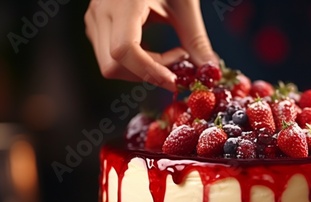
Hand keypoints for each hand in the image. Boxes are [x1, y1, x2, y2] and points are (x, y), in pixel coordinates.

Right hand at [84, 0, 217, 90]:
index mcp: (122, 3)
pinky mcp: (97, 26)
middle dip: (147, 73)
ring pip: (111, 66)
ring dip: (144, 70)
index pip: (124, 50)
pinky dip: (138, 64)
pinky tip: (157, 51)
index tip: (174, 81)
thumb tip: (210, 71)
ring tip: (172, 55)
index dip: (149, 71)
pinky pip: (113, 58)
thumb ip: (196, 39)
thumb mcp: (184, 3)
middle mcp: (100, 12)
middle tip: (178, 64)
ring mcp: (94, 20)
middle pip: (113, 65)